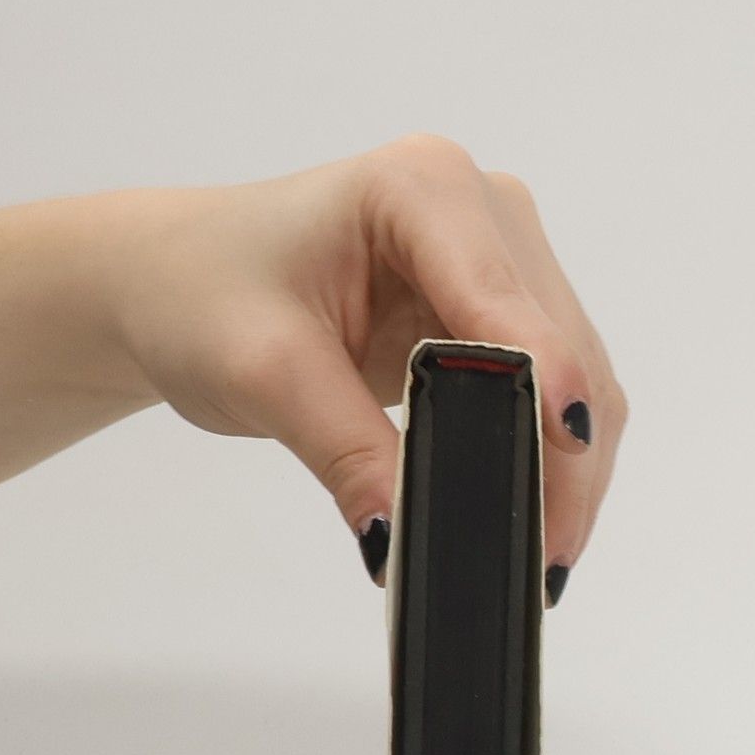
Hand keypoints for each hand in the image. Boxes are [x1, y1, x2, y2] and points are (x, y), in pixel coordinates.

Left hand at [106, 135, 627, 598]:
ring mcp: (500, 258)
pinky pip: (553, 394)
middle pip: (560, 346)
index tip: (571, 442)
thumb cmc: (202, 296)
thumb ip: (345, 450)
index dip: (544, 372)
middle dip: (563, 457)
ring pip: (576, 377)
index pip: (501, 296)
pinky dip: (550, 461)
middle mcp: (480, 209)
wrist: (177, 286)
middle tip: (541, 566)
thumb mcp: (265, 375)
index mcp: (419, 187)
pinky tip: (533, 522)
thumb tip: (401, 536)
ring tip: (540, 565)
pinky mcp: (500, 312)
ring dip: (569, 472)